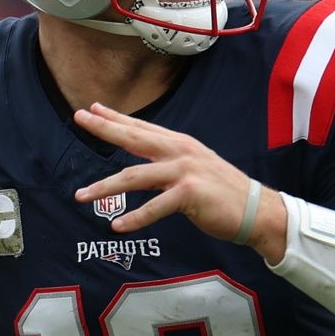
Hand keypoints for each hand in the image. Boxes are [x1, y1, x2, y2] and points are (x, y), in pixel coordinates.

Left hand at [71, 103, 286, 257]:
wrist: (256, 210)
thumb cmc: (222, 192)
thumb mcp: (195, 168)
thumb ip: (171, 161)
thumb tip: (148, 161)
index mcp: (180, 144)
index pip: (142, 128)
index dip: (116, 118)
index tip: (91, 109)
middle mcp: (180, 152)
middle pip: (134, 138)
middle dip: (104, 129)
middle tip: (78, 118)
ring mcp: (185, 171)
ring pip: (135, 177)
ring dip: (104, 187)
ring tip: (81, 196)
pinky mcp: (189, 194)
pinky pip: (155, 207)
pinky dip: (135, 218)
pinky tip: (117, 226)